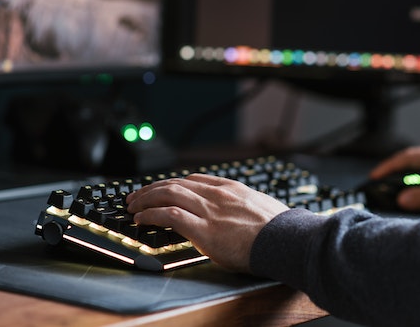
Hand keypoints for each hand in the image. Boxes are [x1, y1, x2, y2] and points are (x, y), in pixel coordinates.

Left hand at [125, 173, 288, 271]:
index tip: (163, 188)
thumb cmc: (280, 230)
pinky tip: (141, 219)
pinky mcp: (203, 229)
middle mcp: (217, 194)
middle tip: (138, 195)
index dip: (174, 183)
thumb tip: (242, 215)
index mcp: (232, 188)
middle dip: (153, 188)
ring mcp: (209, 210)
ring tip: (133, 206)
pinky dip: (151, 214)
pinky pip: (169, 215)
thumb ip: (245, 207)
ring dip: (146, 199)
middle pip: (176, 183)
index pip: (195, 179)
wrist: (286, 240)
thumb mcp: (262, 208)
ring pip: (168, 194)